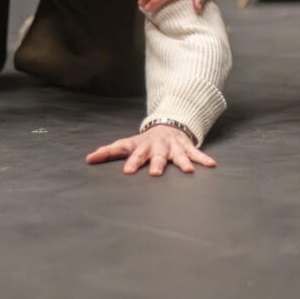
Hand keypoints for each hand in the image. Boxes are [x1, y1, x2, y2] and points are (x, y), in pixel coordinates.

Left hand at [85, 124, 216, 175]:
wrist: (168, 125)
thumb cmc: (145, 141)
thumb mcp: (128, 144)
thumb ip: (109, 151)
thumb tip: (88, 158)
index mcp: (142, 146)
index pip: (133, 153)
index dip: (132, 162)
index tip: (127, 172)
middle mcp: (158, 146)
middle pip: (156, 155)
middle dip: (156, 164)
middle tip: (155, 173)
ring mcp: (173, 146)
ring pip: (178, 155)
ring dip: (183, 162)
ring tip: (188, 171)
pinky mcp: (186, 147)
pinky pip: (196, 153)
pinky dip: (203, 159)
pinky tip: (211, 165)